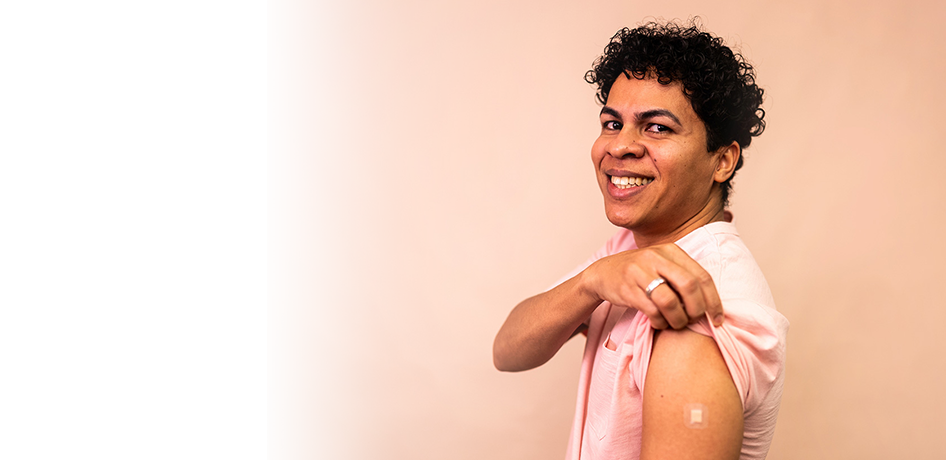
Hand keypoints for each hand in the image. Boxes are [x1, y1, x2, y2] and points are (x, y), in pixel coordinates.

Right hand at [583, 243, 722, 329]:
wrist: (603, 273)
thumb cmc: (639, 273)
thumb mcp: (662, 265)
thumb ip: (684, 276)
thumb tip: (711, 303)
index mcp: (671, 250)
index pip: (702, 276)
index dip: (713, 300)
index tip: (717, 319)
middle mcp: (656, 257)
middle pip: (689, 286)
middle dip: (696, 309)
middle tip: (694, 320)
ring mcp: (640, 272)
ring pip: (670, 301)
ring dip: (678, 319)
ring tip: (676, 324)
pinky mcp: (628, 289)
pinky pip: (652, 310)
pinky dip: (660, 322)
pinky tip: (659, 323)